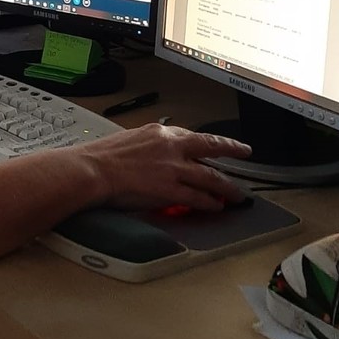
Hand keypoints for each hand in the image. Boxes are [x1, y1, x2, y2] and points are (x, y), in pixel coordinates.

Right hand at [81, 123, 251, 211]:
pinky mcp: (170, 189)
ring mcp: (173, 168)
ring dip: (226, 186)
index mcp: (158, 132)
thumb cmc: (101, 157)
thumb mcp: (128, 139)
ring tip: (236, 194)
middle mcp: (171, 146)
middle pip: (210, 146)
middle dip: (231, 149)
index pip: (190, 135)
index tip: (215, 144)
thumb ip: (147, 145)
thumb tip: (153, 153)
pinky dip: (210, 202)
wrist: (93, 170)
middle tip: (245, 152)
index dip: (207, 142)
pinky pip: (197, 197)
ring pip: (210, 176)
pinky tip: (216, 206)